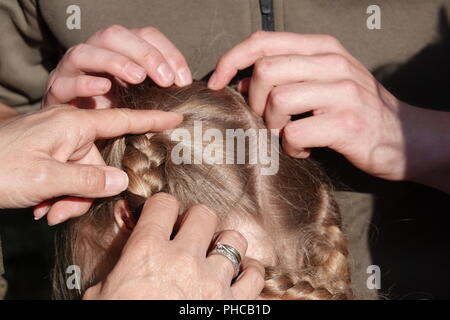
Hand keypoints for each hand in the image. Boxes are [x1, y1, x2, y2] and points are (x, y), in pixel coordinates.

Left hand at [0, 106, 181, 224]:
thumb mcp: (46, 177)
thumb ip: (88, 180)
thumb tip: (121, 181)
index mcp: (73, 125)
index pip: (122, 120)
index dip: (152, 120)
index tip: (176, 117)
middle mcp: (69, 131)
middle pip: (100, 164)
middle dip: (86, 191)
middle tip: (60, 210)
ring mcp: (58, 143)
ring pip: (85, 176)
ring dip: (70, 198)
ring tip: (46, 209)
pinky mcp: (49, 155)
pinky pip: (69, 177)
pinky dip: (60, 195)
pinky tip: (41, 206)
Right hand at [44, 24, 191, 107]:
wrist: (78, 136)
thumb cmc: (116, 114)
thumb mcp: (142, 98)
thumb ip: (159, 89)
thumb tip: (186, 89)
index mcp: (118, 50)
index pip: (145, 35)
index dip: (167, 52)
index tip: (183, 80)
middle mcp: (94, 53)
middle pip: (114, 35)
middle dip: (144, 53)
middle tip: (166, 80)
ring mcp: (72, 70)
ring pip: (86, 52)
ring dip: (114, 62)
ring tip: (138, 78)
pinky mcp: (57, 92)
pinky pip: (65, 82)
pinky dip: (84, 83)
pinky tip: (104, 88)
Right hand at [83, 193, 264, 299]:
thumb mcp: (103, 296)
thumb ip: (118, 271)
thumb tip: (124, 264)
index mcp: (148, 252)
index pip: (163, 204)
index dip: (163, 206)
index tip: (163, 214)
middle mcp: (184, 260)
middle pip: (204, 214)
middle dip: (196, 220)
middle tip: (190, 233)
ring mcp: (212, 282)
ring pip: (234, 240)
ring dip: (225, 244)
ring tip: (216, 253)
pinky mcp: (232, 305)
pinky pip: (254, 276)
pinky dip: (249, 272)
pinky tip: (240, 273)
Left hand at [208, 31, 407, 180]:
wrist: (406, 136)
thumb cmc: (356, 108)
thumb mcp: (323, 80)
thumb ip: (285, 75)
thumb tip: (241, 81)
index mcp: (321, 47)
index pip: (263, 41)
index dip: (231, 59)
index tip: (217, 81)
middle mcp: (331, 63)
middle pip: (265, 70)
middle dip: (254, 100)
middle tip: (267, 118)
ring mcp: (341, 92)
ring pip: (278, 101)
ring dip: (273, 125)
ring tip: (288, 135)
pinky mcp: (346, 123)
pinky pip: (295, 133)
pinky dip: (291, 147)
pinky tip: (303, 150)